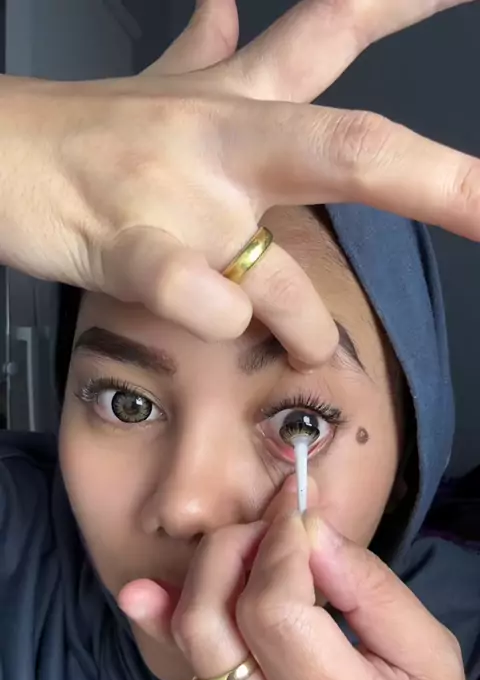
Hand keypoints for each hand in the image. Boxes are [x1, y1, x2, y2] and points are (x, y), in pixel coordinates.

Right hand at [1, 0, 478, 366]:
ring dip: (308, 328)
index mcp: (243, 103)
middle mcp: (229, 144)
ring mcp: (184, 200)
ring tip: (311, 350)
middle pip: (353, 152)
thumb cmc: (89, 135)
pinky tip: (219, 325)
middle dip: (439, 183)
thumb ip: (208, 51)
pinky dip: (220, 322)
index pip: (339, 29)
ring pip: (280, 275)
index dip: (413, 1)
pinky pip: (200, 299)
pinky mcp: (136, 249)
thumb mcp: (162, 87)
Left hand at [170, 479, 479, 679]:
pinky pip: (198, 671)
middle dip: (228, 552)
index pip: (276, 616)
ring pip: (190, 647)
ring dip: (204, 577)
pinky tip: (157, 589)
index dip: (277, 549)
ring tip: (247, 546)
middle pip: (209, 628)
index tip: (294, 510)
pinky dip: (185, 616)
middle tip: (268, 525)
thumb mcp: (433, 658)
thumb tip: (308, 531)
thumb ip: (372, 590)